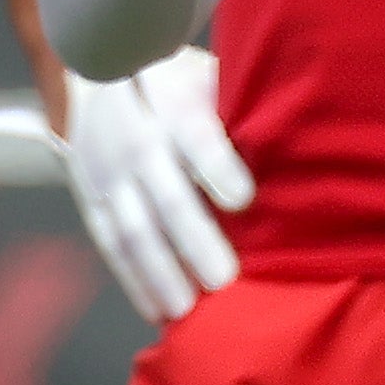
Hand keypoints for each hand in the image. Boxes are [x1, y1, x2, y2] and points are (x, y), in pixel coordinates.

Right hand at [63, 47, 254, 322]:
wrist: (96, 77)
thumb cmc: (176, 82)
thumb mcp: (204, 74)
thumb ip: (236, 106)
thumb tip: (292, 144)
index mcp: (170, 102)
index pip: (195, 137)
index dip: (217, 168)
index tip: (244, 200)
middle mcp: (135, 141)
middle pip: (165, 195)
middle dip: (194, 240)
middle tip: (224, 279)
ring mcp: (108, 175)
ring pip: (133, 229)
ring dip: (161, 272)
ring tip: (188, 309)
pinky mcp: (92, 201)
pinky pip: (111, 245)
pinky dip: (133, 280)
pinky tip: (157, 310)